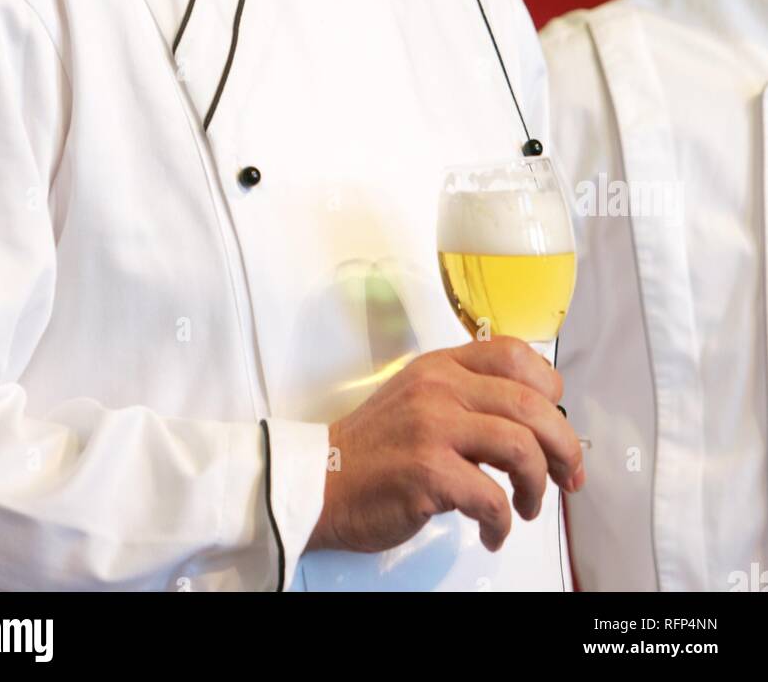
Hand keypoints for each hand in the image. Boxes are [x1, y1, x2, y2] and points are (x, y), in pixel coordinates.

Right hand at [306, 335, 584, 555]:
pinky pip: (492, 498)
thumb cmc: (374, 449)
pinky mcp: (427, 472)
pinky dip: (503, 522)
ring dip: (537, 486)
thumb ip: (465, 394)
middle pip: (531, 403)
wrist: (320, 481)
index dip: (549, 388)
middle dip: (563, 445)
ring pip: (520, 447)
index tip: (555, 418)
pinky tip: (493, 531)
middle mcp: (439, 388)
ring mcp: (432, 428)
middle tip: (567, 474)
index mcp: (441, 366)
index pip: (515, 354)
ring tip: (528, 505)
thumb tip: (532, 418)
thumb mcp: (418, 397)